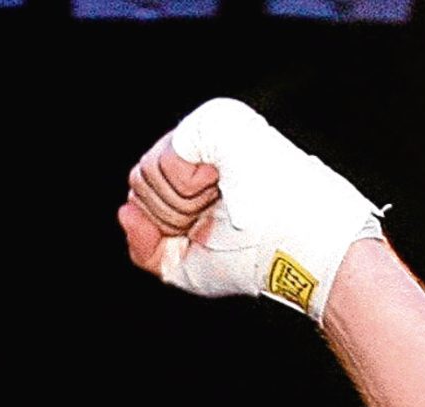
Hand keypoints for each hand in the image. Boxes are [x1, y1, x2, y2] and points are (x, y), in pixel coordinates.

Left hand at [115, 99, 381, 319]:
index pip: (144, 195)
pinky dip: (189, 188)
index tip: (212, 229)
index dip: (168, 225)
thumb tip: (124, 212)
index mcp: (196, 172)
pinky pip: (165, 162)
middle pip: (139, 183)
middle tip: (219, 214)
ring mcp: (205, 130)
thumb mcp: (187, 265)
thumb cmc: (258, 255)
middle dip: (173, 216)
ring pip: (146, 174)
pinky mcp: (212, 122)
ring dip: (183, 205)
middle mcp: (198, 146)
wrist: (299, 245)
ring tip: (225, 200)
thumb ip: (146, 247)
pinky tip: (222, 184)